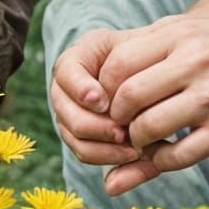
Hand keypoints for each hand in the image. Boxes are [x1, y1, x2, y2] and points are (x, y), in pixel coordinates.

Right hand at [50, 28, 138, 167]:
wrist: (144, 69)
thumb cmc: (138, 53)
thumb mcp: (133, 49)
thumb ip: (121, 66)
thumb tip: (102, 102)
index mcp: (71, 63)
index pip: (66, 75)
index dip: (81, 90)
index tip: (102, 102)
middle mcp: (63, 92)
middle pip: (69, 115)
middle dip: (96, 127)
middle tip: (122, 133)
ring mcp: (69, 118)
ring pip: (77, 141)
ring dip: (104, 149)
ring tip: (133, 149)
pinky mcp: (81, 139)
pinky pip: (88, 155)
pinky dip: (111, 159)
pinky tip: (135, 156)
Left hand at [54, 14, 208, 196]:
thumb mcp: (190, 36)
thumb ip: (146, 58)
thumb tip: (103, 82)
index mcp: (177, 34)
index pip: (115, 65)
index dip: (104, 90)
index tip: (112, 99)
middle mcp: (193, 62)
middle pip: (127, 98)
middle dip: (116, 119)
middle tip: (124, 124)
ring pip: (148, 128)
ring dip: (137, 141)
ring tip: (145, 138)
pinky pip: (179, 155)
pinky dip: (162, 160)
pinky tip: (168, 152)